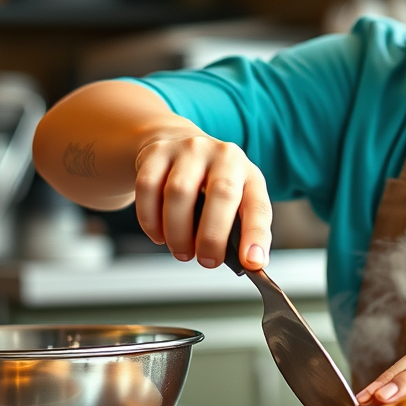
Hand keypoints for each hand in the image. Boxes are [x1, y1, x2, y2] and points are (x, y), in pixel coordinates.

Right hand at [133, 130, 271, 270]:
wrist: (178, 142)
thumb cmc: (211, 183)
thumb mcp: (236, 201)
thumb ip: (241, 231)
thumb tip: (247, 264)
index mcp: (249, 174)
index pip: (257, 207)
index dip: (255, 236)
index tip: (252, 262)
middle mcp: (223, 156)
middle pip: (221, 194)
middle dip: (212, 237)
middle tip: (207, 260)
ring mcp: (189, 150)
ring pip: (179, 192)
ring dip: (177, 233)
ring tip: (181, 250)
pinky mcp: (157, 152)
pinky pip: (148, 188)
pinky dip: (150, 220)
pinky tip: (159, 233)